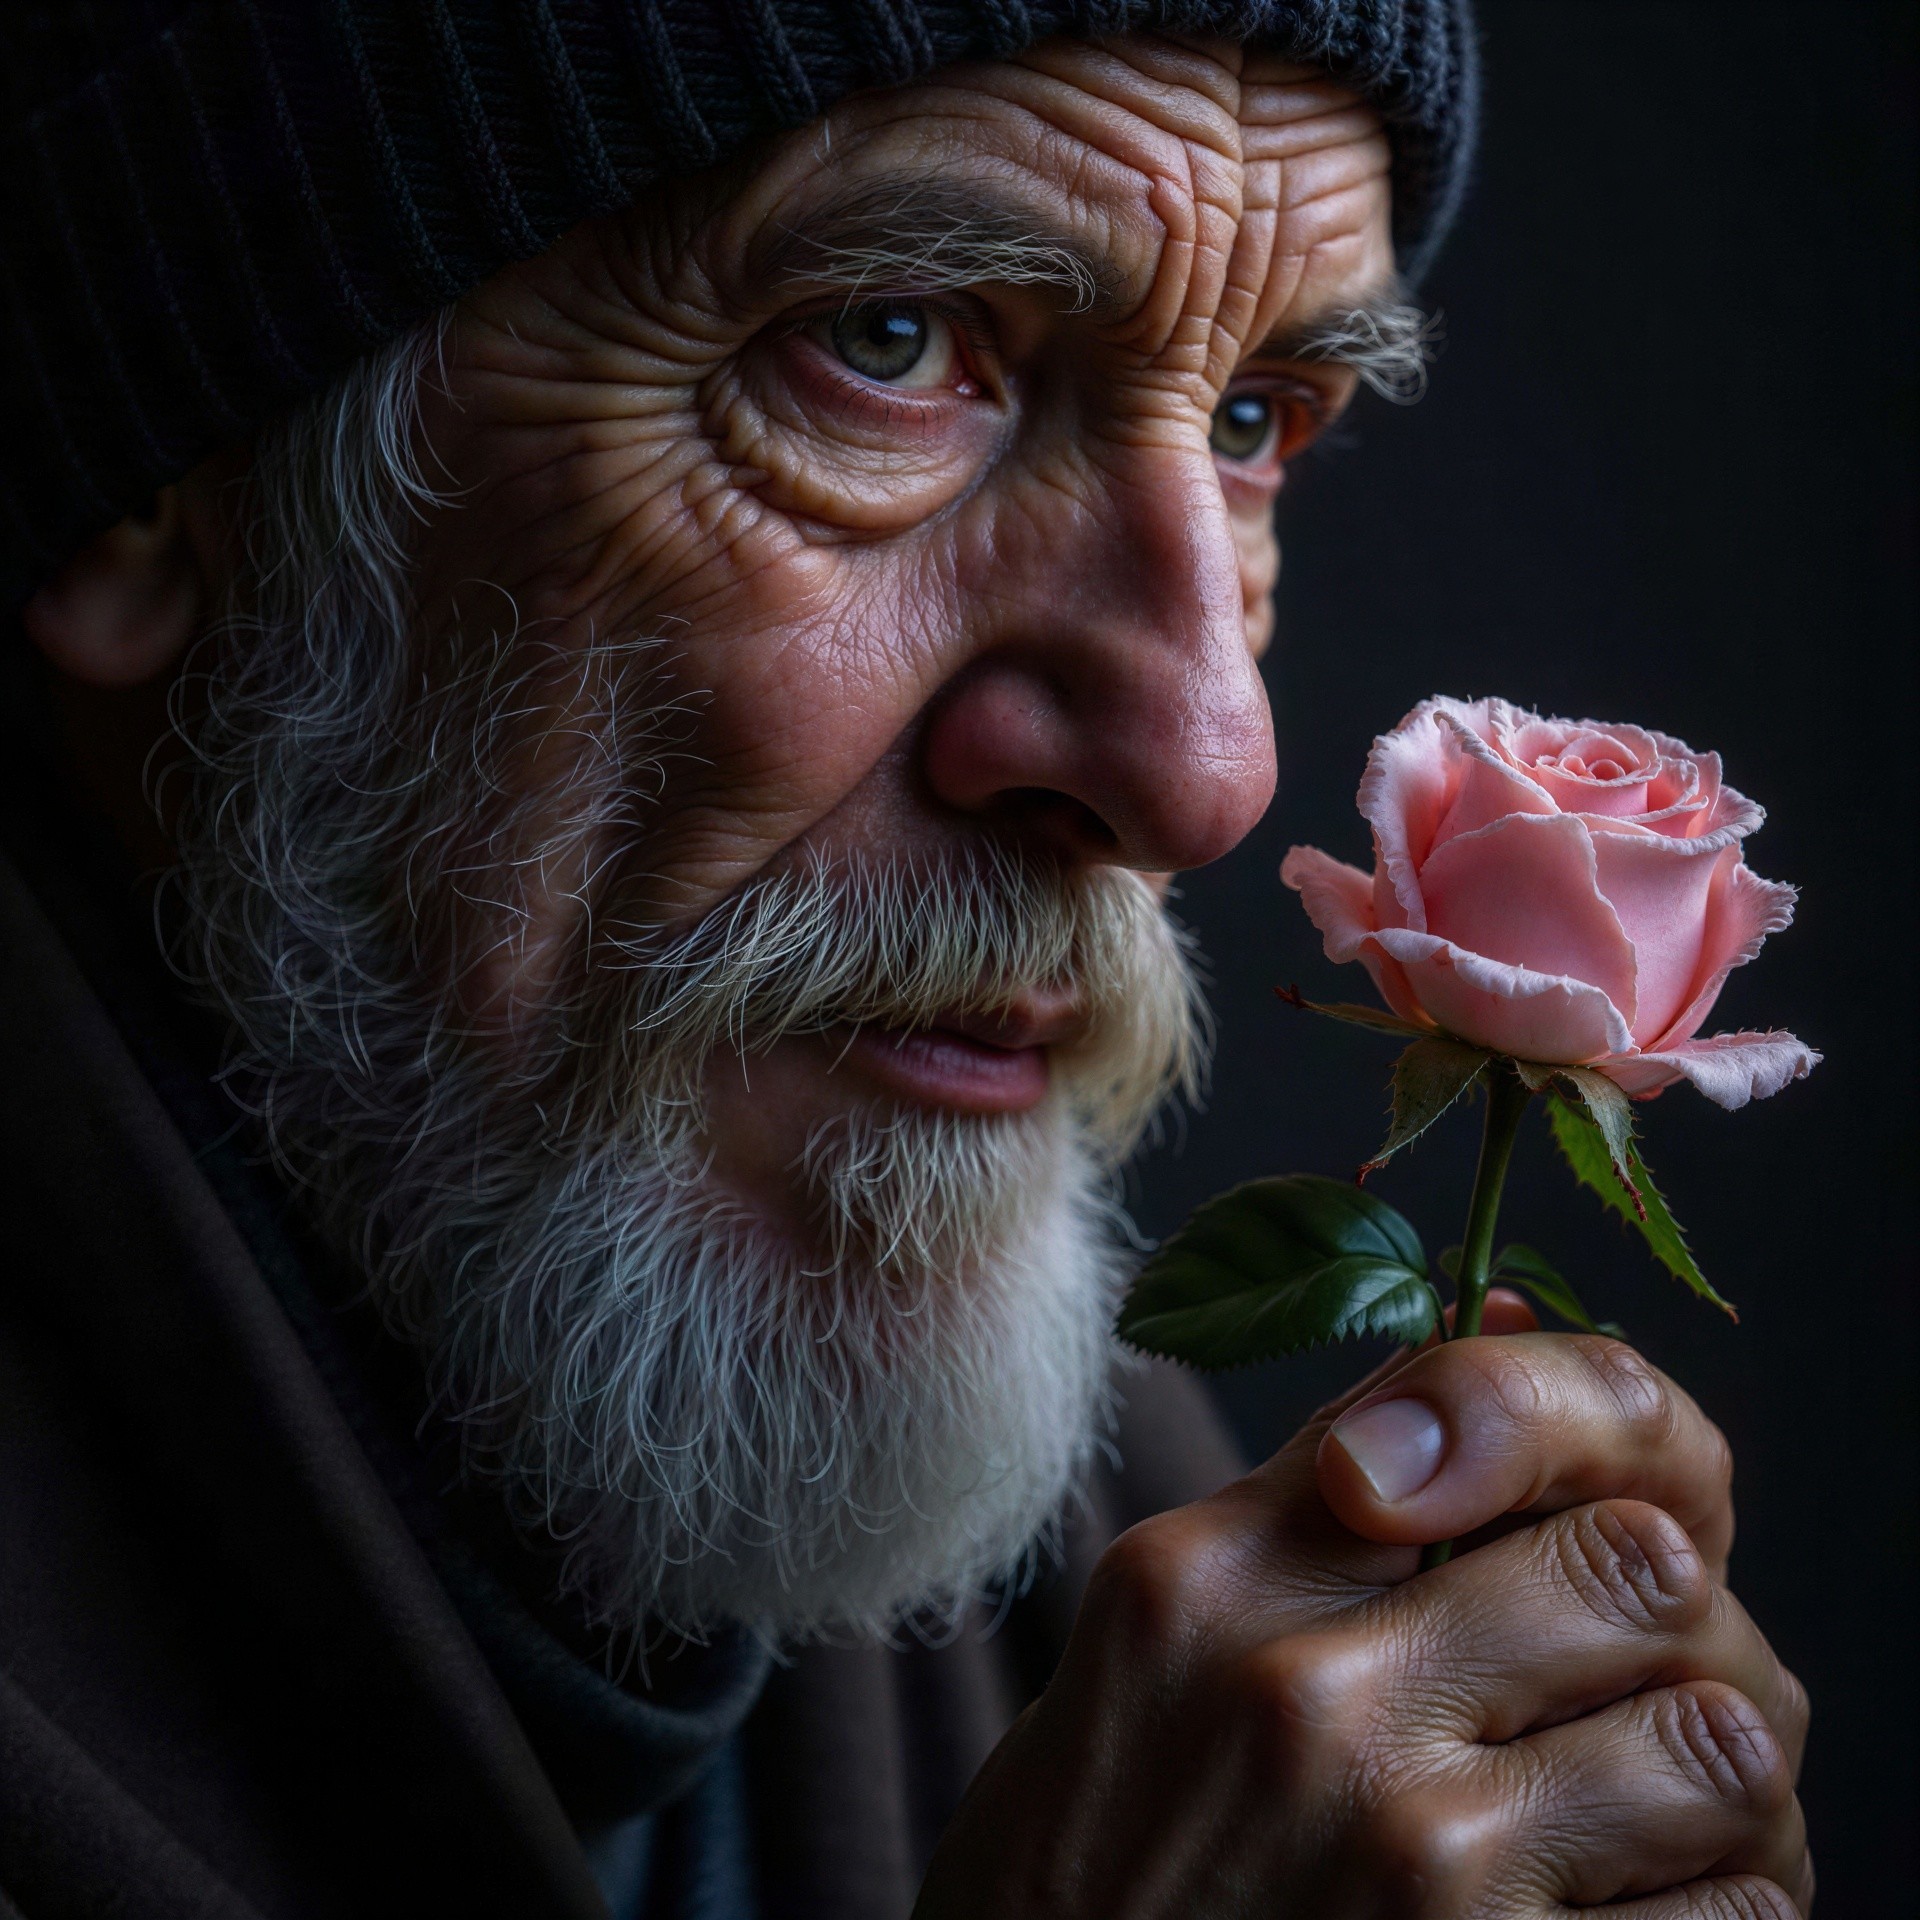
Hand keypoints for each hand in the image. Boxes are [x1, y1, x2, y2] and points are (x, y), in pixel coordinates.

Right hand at [916, 1303, 1811, 1917]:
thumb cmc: (1099, 1841)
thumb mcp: (1155, 1627)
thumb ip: (1316, 1494)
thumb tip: (1505, 1313)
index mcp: (1211, 1575)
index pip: (1475, 1416)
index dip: (1564, 1467)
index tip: (1574, 1517)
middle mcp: (1305, 1696)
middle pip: (1639, 1561)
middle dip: (1665, 1619)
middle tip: (1628, 1677)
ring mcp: (1406, 1855)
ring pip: (1721, 1738)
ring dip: (1710, 1781)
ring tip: (1648, 1809)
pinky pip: (1737, 1916)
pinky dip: (1719, 1909)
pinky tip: (1627, 1907)